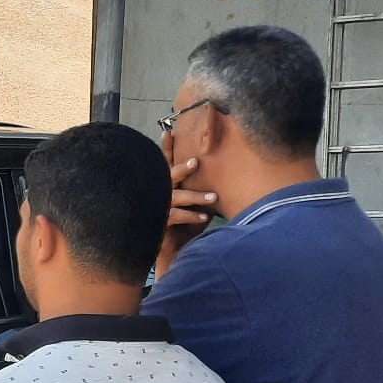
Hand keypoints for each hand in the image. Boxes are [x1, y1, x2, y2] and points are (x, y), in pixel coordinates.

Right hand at [155, 133, 216, 278]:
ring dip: (195, 197)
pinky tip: (205, 218)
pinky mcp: (160, 223)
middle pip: (168, 176)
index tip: (168, 132)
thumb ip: (202, 191)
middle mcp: (160, 193)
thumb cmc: (187, 225)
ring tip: (213, 198)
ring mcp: (158, 208)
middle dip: (181, 169)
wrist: (175, 251)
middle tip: (195, 162)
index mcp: (168, 186)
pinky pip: (175, 216)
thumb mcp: (197, 205)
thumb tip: (224, 175)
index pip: (165, 164)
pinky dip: (191, 216)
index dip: (166, 149)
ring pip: (175, 197)